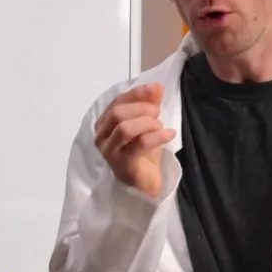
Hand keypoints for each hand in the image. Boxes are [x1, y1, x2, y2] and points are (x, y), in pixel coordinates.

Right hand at [94, 83, 176, 197]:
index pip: (116, 102)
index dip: (136, 94)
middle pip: (117, 114)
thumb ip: (149, 105)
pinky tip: (169, 134)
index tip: (155, 90)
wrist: (145, 185)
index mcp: (104, 125)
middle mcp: (102, 138)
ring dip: (147, 123)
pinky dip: (157, 136)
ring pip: (124, 129)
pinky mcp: (123, 165)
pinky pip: (139, 145)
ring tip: (160, 126)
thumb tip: (156, 86)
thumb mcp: (148, 125)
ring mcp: (110, 152)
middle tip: (157, 113)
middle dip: (141, 108)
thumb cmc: (143, 154)